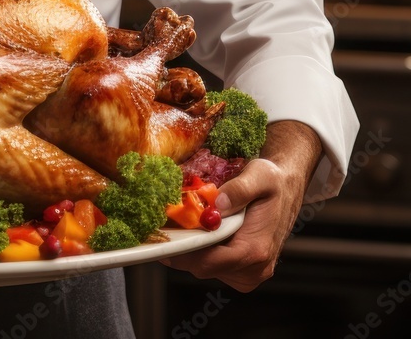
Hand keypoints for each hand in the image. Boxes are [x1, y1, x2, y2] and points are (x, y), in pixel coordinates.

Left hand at [161, 121, 321, 291]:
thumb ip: (239, 189)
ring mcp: (249, 272)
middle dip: (181, 248)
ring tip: (176, 224)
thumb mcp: (259, 175)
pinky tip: (192, 230)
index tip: (162, 239)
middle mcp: (254, 268)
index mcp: (256, 249)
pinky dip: (199, 249)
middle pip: (203, 268)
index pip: (211, 262)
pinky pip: (212, 265)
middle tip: (160, 227)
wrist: (286, 188)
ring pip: (205, 268)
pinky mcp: (243, 269)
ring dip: (189, 249)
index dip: (184, 253)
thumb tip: (217, 204)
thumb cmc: (273, 181)